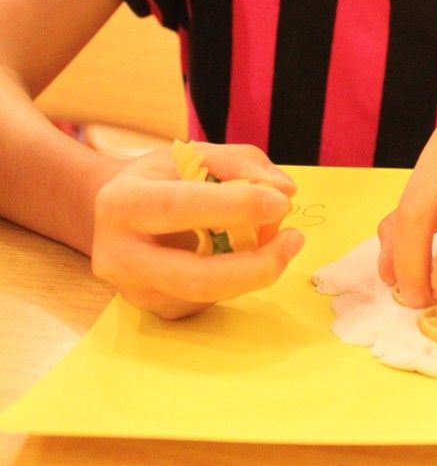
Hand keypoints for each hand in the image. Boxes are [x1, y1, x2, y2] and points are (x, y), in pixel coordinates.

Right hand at [92, 142, 304, 318]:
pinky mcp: (157, 311)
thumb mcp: (192, 154)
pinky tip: (239, 254)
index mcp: (123, 203)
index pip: (182, 207)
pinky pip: (211, 300)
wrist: (113, 215)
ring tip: (276, 239)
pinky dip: (238, 277)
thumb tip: (284, 191)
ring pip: (210, 295)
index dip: (235, 207)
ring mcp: (136, 292)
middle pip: (196, 277)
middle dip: (256, 265)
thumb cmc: (159, 179)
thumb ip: (240, 163)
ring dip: (254, 270)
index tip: (280, 203)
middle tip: (295, 240)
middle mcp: (120, 256)